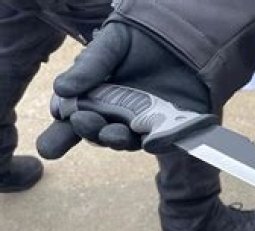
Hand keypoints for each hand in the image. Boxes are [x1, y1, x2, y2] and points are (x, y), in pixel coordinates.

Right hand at [36, 21, 211, 158]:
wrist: (183, 36)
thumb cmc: (141, 42)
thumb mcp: (112, 46)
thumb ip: (90, 66)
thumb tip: (62, 89)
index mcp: (95, 100)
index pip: (72, 122)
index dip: (58, 137)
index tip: (48, 147)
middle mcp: (117, 117)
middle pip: (98, 133)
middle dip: (88, 129)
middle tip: (81, 120)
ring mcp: (145, 125)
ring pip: (127, 141)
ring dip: (116, 139)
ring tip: (110, 133)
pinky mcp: (173, 128)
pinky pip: (164, 141)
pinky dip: (158, 142)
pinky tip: (150, 141)